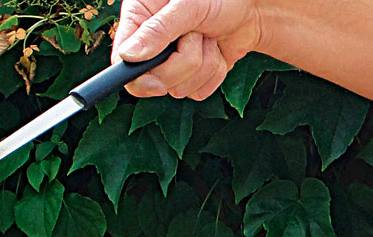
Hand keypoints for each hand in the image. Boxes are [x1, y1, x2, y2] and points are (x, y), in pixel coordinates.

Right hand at [114, 0, 262, 99]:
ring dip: (203, 64)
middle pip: (154, 81)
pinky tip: (215, 50)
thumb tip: (129, 56)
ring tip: (208, 37)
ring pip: (179, 88)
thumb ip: (158, 30)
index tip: (157, 80)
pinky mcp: (191, 77)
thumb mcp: (187, 5)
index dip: (137, 76)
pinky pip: (198, 92)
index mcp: (139, 19)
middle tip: (196, 36)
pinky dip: (214, 73)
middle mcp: (151, 44)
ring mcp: (171, 63)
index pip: (121, 59)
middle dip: (183, 63)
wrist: (251, 8)